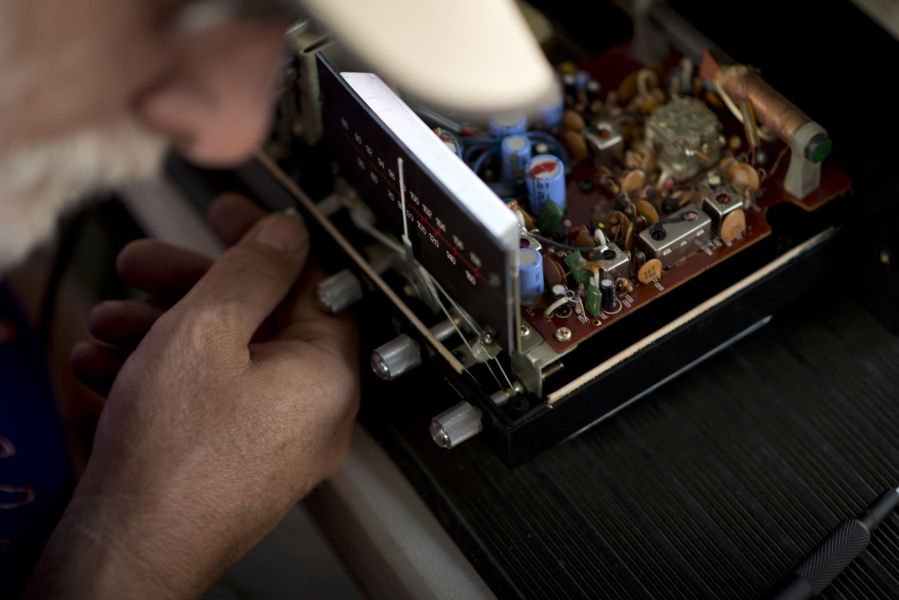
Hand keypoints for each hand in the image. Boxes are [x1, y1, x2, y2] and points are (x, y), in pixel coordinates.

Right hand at [27, 194, 360, 598]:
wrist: (127, 554)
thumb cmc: (171, 459)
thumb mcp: (206, 331)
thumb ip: (252, 270)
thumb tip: (285, 233)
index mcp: (328, 373)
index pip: (311, 282)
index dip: (263, 242)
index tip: (228, 219)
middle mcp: (313, 410)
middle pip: (260, 319)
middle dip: (191, 287)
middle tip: (145, 266)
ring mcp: (277, 440)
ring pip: (226, 358)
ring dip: (163, 329)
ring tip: (110, 322)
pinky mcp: (239, 460)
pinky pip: (210, 399)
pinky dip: (164, 375)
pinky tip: (108, 366)